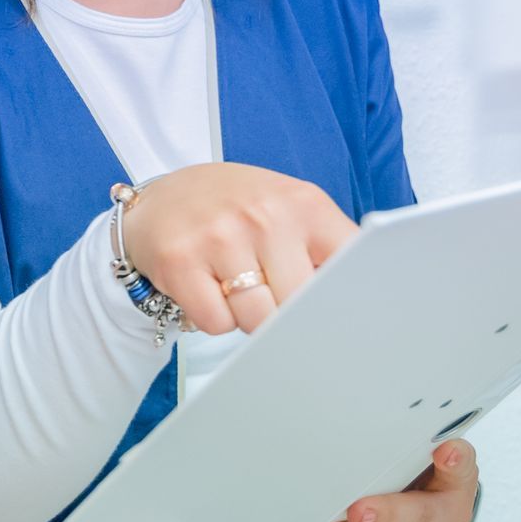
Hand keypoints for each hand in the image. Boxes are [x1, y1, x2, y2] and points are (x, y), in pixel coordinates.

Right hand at [120, 162, 356, 334]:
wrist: (162, 198)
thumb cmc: (236, 211)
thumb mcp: (288, 210)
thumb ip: (325, 249)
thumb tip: (358, 303)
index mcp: (303, 203)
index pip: (349, 264)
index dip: (346, 298)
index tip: (344, 317)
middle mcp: (264, 215)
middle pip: (299, 305)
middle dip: (285, 310)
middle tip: (267, 287)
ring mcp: (220, 236)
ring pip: (257, 319)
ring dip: (247, 315)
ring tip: (233, 283)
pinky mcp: (179, 261)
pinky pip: (217, 323)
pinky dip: (214, 317)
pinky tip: (206, 285)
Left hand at [318, 440, 478, 521]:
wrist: (441, 505)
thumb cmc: (431, 473)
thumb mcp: (432, 450)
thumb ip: (420, 441)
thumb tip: (398, 424)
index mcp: (459, 480)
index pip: (461, 467)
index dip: (454, 460)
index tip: (444, 451)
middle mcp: (453, 516)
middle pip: (422, 516)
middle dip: (387, 514)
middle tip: (358, 511)